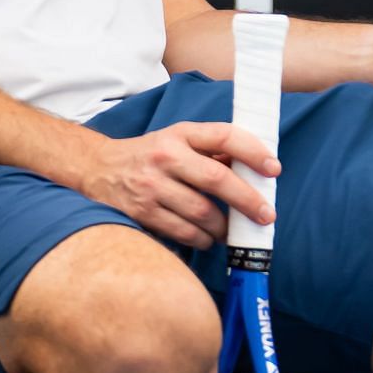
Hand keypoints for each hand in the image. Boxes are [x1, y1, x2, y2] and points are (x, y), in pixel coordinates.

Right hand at [79, 122, 279, 250]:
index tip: (274, 169)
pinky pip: (183, 232)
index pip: (224, 136)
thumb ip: (211, 151)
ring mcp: (152, 186)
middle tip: (266, 215)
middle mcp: (166, 156)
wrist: (98, 168)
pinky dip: (202, 239)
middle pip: (217, 179)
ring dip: (224, 227)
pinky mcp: (141, 212)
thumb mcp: (179, 140)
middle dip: (248, 200)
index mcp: (181, 133)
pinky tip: (207, 238)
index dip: (253, 152)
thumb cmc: (150, 154)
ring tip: (232, 231)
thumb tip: (254, 169)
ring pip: (202, 212)